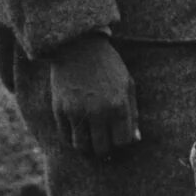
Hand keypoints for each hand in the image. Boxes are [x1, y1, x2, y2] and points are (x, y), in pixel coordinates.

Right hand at [46, 33, 139, 158]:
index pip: (123, 141)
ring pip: (82, 147)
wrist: (78, 46)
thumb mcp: (127, 84)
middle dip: (105, 148)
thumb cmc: (107, 65)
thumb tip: (135, 139)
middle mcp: (98, 112)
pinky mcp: (60, 110)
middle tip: (103, 140)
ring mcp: (77, 112)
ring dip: (87, 146)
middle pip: (102, 148)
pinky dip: (72, 138)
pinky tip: (78, 130)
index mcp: (118, 105)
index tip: (117, 135)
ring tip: (90, 138)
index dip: (121, 141)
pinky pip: (66, 137)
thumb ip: (132, 113)